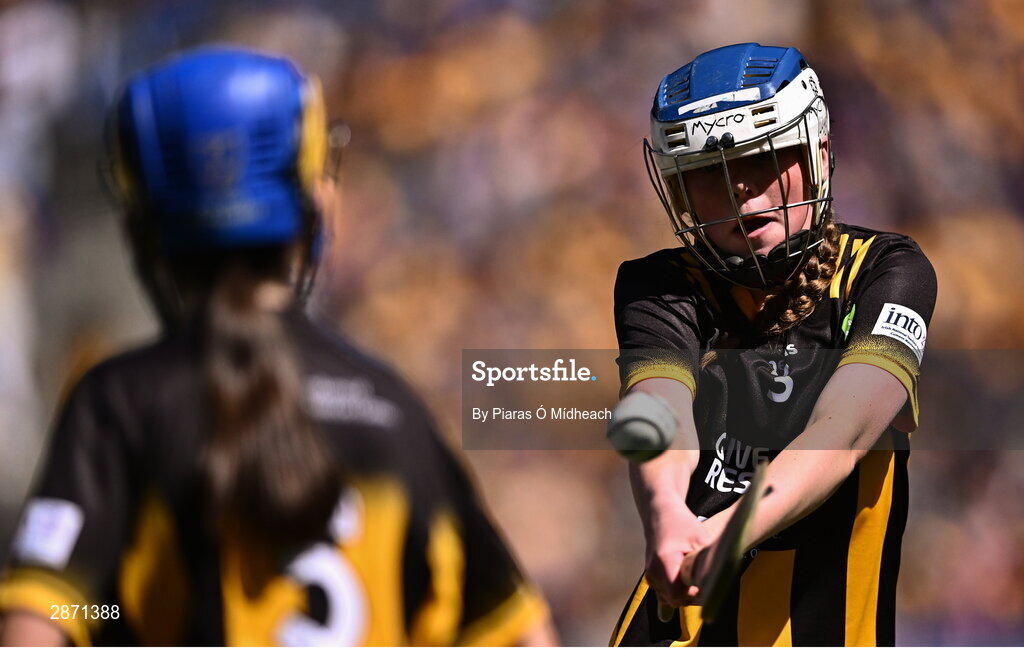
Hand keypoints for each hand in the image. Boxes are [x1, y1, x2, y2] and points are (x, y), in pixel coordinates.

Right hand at [643, 496, 709, 612]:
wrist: (661, 515)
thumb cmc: (683, 525)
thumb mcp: (701, 539)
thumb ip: (708, 562)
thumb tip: (718, 583)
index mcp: (664, 561)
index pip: (678, 594)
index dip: (695, 593)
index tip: (705, 580)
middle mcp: (653, 572)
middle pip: (676, 599)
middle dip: (693, 595)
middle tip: (704, 576)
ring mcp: (650, 577)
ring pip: (671, 600)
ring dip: (686, 594)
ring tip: (694, 575)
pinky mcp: (652, 579)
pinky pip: (663, 597)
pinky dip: (675, 596)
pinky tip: (676, 600)